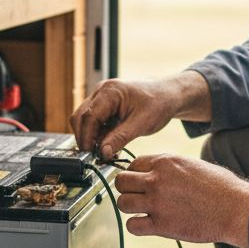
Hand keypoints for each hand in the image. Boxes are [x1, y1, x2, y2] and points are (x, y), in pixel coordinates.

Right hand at [70, 72, 210, 159]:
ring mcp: (100, 96)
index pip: (89, 117)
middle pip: (80, 117)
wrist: (168, 95)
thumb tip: (103, 153)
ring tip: (105, 152)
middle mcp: (101, 91)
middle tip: (95, 156)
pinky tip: (108, 144)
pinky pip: (93, 120)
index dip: (87, 138)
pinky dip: (97, 133)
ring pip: (83, 119)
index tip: (91, 155)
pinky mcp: (103, 103)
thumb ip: (120, 138)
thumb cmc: (158, 104)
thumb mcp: (142, 124)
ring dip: (90, 136)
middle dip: (85, 138)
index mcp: (110, 91)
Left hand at [113, 154, 248, 247]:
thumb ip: (170, 168)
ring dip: (130, 208)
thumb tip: (157, 172)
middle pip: (122, 182)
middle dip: (127, 189)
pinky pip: (132, 226)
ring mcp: (157, 202)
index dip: (135, 174)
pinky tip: (148, 225)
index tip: (140, 183)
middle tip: (137, 196)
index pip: (133, 164)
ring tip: (144, 211)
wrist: (236, 208)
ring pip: (123, 203)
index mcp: (166, 162)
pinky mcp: (161, 225)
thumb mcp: (193, 165)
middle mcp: (157, 179)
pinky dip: (137, 226)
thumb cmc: (221, 187)